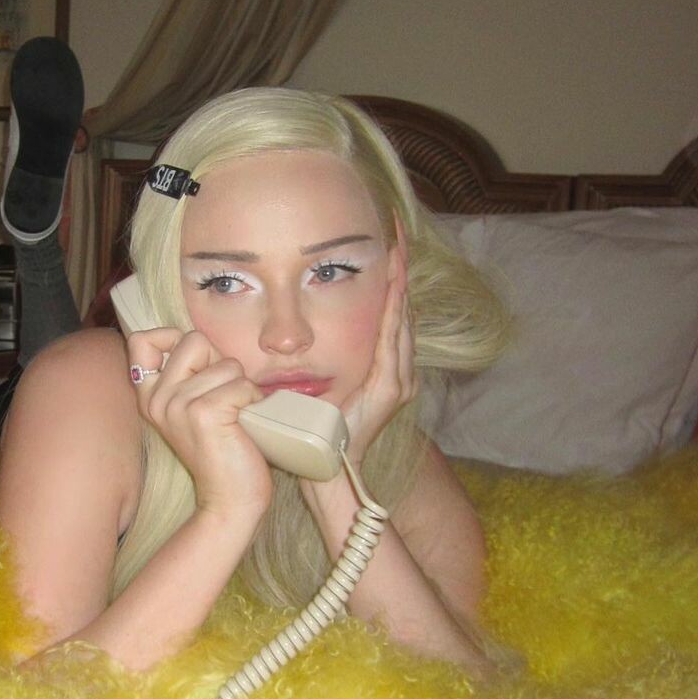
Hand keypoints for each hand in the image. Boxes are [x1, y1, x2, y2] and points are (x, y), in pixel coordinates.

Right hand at [127, 326, 272, 518]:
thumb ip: (190, 373)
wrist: (230, 501)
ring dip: (242, 387)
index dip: (174, 337)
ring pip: (225, 364)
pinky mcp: (203, 414)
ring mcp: (177, 406)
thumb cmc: (223, 449)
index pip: (143, 339)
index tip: (196, 363)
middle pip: (194, 340)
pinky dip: (253, 400)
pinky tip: (246, 424)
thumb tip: (202, 340)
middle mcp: (157, 399)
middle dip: (220, 363)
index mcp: (149, 396)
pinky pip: (240, 384)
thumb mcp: (194, 406)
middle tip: (225, 399)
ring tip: (237, 417)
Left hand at [339, 224, 417, 464]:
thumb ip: (322, 357)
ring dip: (398, 285)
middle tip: (396, 233)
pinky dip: (392, 313)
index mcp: (384, 368)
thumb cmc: (315, 426)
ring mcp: (399, 381)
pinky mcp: (391, 389)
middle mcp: (398, 372)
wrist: (325, 465)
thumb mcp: (320, 382)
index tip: (388, 243)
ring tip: (396, 251)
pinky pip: (392, 342)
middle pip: (401, 310)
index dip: (391, 278)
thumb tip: (296, 330)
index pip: (390, 313)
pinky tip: (391, 288)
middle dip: (399, 271)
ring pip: (401, 321)